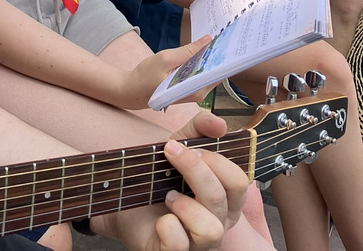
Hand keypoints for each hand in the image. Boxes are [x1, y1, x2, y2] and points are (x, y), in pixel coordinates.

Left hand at [95, 112, 247, 250]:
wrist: (123, 199)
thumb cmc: (158, 177)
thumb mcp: (178, 146)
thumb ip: (199, 129)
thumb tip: (219, 123)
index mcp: (226, 198)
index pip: (239, 180)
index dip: (216, 160)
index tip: (186, 146)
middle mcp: (219, 222)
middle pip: (223, 198)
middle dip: (196, 171)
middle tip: (172, 156)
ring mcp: (198, 242)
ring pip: (210, 229)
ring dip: (186, 205)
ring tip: (168, 195)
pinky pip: (179, 244)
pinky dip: (168, 227)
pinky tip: (159, 219)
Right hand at [114, 37, 213, 109]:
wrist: (132, 90)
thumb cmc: (146, 76)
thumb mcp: (166, 59)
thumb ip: (188, 51)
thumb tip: (208, 40)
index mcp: (195, 90)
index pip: (218, 71)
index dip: (223, 55)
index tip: (227, 39)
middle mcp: (199, 93)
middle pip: (216, 71)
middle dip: (218, 53)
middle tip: (222, 34)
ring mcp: (195, 91)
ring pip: (209, 71)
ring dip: (210, 56)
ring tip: (213, 38)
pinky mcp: (191, 88)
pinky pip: (202, 72)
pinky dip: (202, 61)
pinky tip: (202, 49)